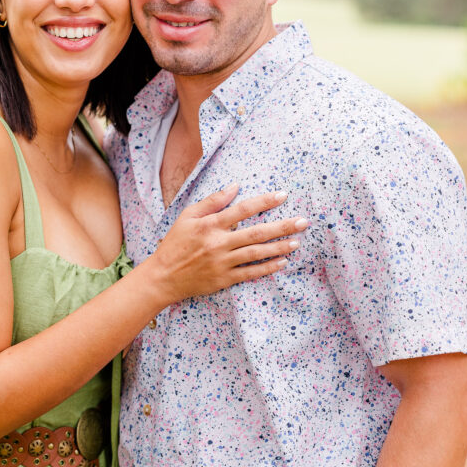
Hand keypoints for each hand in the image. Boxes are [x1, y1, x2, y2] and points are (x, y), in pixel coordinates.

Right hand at [151, 185, 307, 303]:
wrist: (163, 277)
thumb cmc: (175, 244)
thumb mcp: (188, 216)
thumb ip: (212, 201)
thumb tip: (235, 187)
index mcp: (210, 225)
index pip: (242, 209)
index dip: (264, 202)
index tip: (283, 196)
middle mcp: (218, 243)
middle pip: (256, 233)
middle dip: (282, 226)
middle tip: (303, 222)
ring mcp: (222, 263)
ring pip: (257, 254)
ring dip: (279, 247)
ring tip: (297, 241)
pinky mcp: (224, 279)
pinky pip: (250, 273)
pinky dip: (267, 268)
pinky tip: (283, 262)